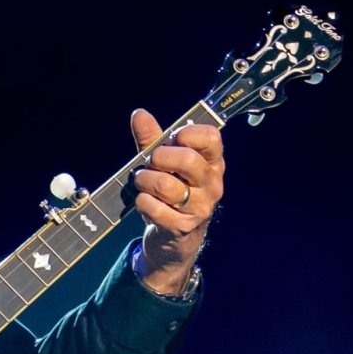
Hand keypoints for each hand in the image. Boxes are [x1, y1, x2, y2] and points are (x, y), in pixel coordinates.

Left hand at [129, 108, 224, 293]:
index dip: (186, 134)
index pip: (211, 137)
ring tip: (143, 184)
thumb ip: (152, 139)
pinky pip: (153, 207)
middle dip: (159, 158)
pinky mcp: (183, 226)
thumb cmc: (170, 193)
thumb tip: (139, 114)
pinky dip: (142, 203)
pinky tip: (145, 204)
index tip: (170, 141)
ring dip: (144, 181)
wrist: (173, 239)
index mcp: (212, 163)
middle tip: (150, 164)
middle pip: (188, 160)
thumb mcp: (163, 164)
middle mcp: (212, 184)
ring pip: (165, 186)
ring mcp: (200, 207)